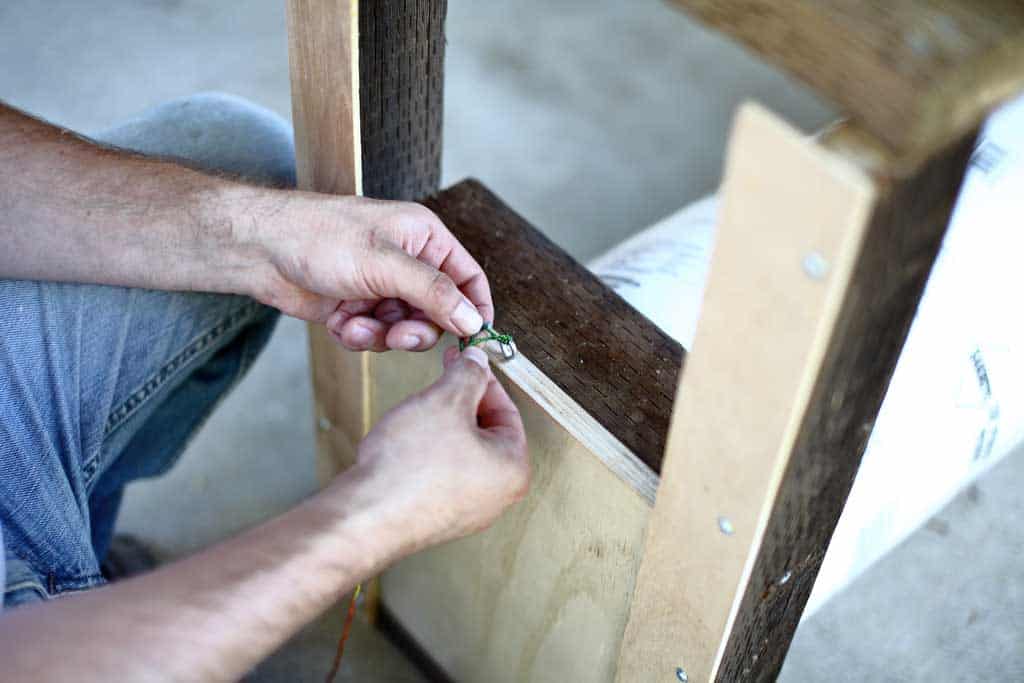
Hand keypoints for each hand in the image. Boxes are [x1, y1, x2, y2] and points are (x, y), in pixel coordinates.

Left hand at [247, 191, 491, 351]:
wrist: (260, 250)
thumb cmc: (318, 235)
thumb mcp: (385, 263)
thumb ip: (434, 293)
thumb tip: (472, 319)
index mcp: (424, 239)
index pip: (468, 279)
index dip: (474, 310)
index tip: (474, 340)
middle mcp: (408, 264)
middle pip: (437, 314)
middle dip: (417, 331)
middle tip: (398, 338)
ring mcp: (382, 288)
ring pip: (405, 331)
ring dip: (382, 336)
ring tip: (356, 326)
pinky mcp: (358, 309)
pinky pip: (375, 337)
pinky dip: (359, 337)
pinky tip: (340, 324)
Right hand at [340, 346, 529, 549]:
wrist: (367, 515)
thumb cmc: (410, 466)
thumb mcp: (445, 401)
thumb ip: (468, 375)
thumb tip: (477, 362)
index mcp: (512, 469)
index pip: (507, 411)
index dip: (483, 380)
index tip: (465, 362)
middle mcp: (496, 495)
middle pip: (485, 432)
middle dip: (460, 403)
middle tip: (440, 381)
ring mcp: (467, 510)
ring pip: (460, 452)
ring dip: (441, 426)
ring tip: (418, 413)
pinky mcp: (436, 517)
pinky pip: (439, 474)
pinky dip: (426, 452)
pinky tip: (404, 444)